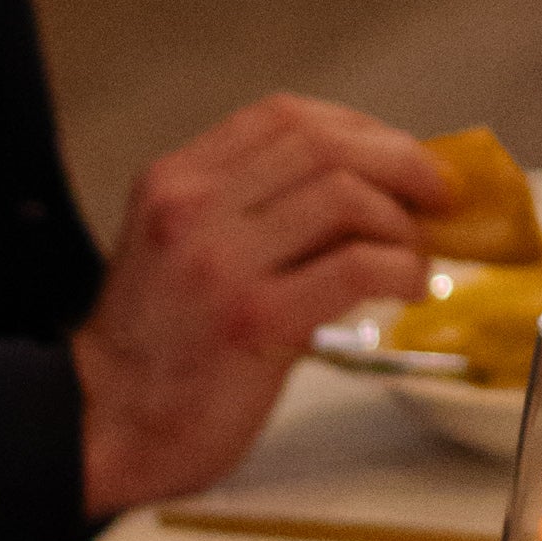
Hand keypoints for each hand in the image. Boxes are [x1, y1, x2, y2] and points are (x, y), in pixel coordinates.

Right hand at [72, 97, 451, 514]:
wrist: (105, 423)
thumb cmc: (152, 351)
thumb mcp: (179, 248)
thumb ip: (248, 211)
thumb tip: (361, 193)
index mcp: (173, 182)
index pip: (283, 117)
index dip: (359, 128)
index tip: (398, 157)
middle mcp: (191, 208)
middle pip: (324, 144)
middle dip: (400, 163)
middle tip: (436, 195)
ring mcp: (219, 261)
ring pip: (346, 196)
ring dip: (401, 223)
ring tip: (414, 255)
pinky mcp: (253, 318)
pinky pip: (356, 267)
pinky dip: (401, 269)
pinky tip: (406, 287)